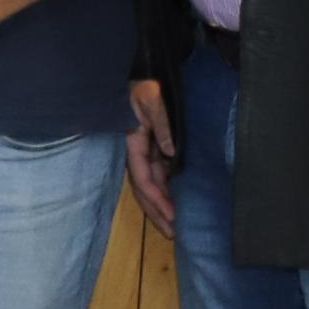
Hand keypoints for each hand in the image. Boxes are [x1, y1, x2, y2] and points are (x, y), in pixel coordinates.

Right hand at [125, 80, 177, 236]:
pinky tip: (173, 203)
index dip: (157, 200)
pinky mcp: (152, 148)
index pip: (144, 178)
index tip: (172, 217)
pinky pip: (156, 175)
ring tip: (172, 227)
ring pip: (150, 185)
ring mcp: (144, 151)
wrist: (140, 73)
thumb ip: (160, 124)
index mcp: (135, 143)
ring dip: (159, 207)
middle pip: (144, 189)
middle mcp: (137, 152)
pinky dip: (163, 192)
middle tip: (173, 234)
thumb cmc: (143, 84)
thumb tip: (169, 152)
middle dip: (156, 213)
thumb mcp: (151, 99)